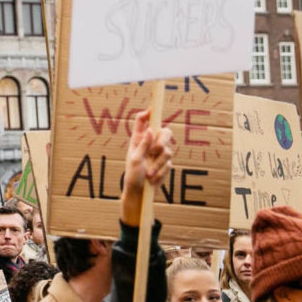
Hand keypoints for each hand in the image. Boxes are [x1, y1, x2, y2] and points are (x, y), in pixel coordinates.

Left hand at [122, 110, 175, 226]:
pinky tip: (152, 178)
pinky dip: (161, 171)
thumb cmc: (132, 176)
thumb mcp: (135, 160)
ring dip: (159, 163)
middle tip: (158, 149)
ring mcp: (158, 153)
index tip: (153, 109)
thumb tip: (149, 130)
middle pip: (163, 131)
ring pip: (168, 149)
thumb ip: (143, 145)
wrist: (140, 193)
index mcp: (137, 139)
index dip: (148, 112)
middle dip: (163, 139)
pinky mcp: (165, 163)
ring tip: (149, 173)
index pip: (142, 121)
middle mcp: (149, 143)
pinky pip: (169, 163)